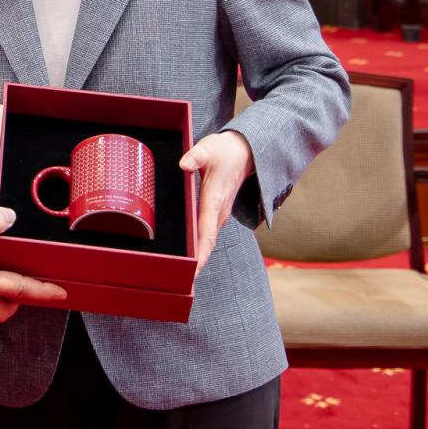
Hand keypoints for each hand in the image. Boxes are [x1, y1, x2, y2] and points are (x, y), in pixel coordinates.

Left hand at [180, 130, 255, 271]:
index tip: (193, 270)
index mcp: (215, 201)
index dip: (200, 253)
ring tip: (181, 272)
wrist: (247, 151)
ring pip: (207, 239)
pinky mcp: (218, 211)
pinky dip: (199, 244)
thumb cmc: (226, 151)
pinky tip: (189, 251)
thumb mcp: (208, 148)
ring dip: (197, 255)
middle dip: (196, 262)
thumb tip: (184, 164)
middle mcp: (219, 212)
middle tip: (180, 280)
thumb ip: (195, 156)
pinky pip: (207, 232)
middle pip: (206, 243)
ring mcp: (220, 213)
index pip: (206, 233)